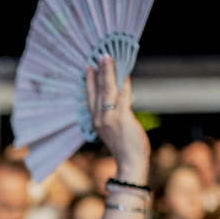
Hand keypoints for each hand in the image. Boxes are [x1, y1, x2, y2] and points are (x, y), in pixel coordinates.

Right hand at [86, 55, 149, 179]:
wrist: (130, 163)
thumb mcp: (113, 129)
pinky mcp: (121, 118)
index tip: (89, 68)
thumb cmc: (125, 147)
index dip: (89, 82)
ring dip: (109, 72)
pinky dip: (124, 84)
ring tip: (108, 59)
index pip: (90, 97)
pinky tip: (125, 74)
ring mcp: (109, 118)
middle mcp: (99, 118)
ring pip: (108, 90)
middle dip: (98, 72)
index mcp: (95, 121)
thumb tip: (123, 96)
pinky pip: (123, 96)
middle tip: (99, 56)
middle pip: (97, 90)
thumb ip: (114, 114)